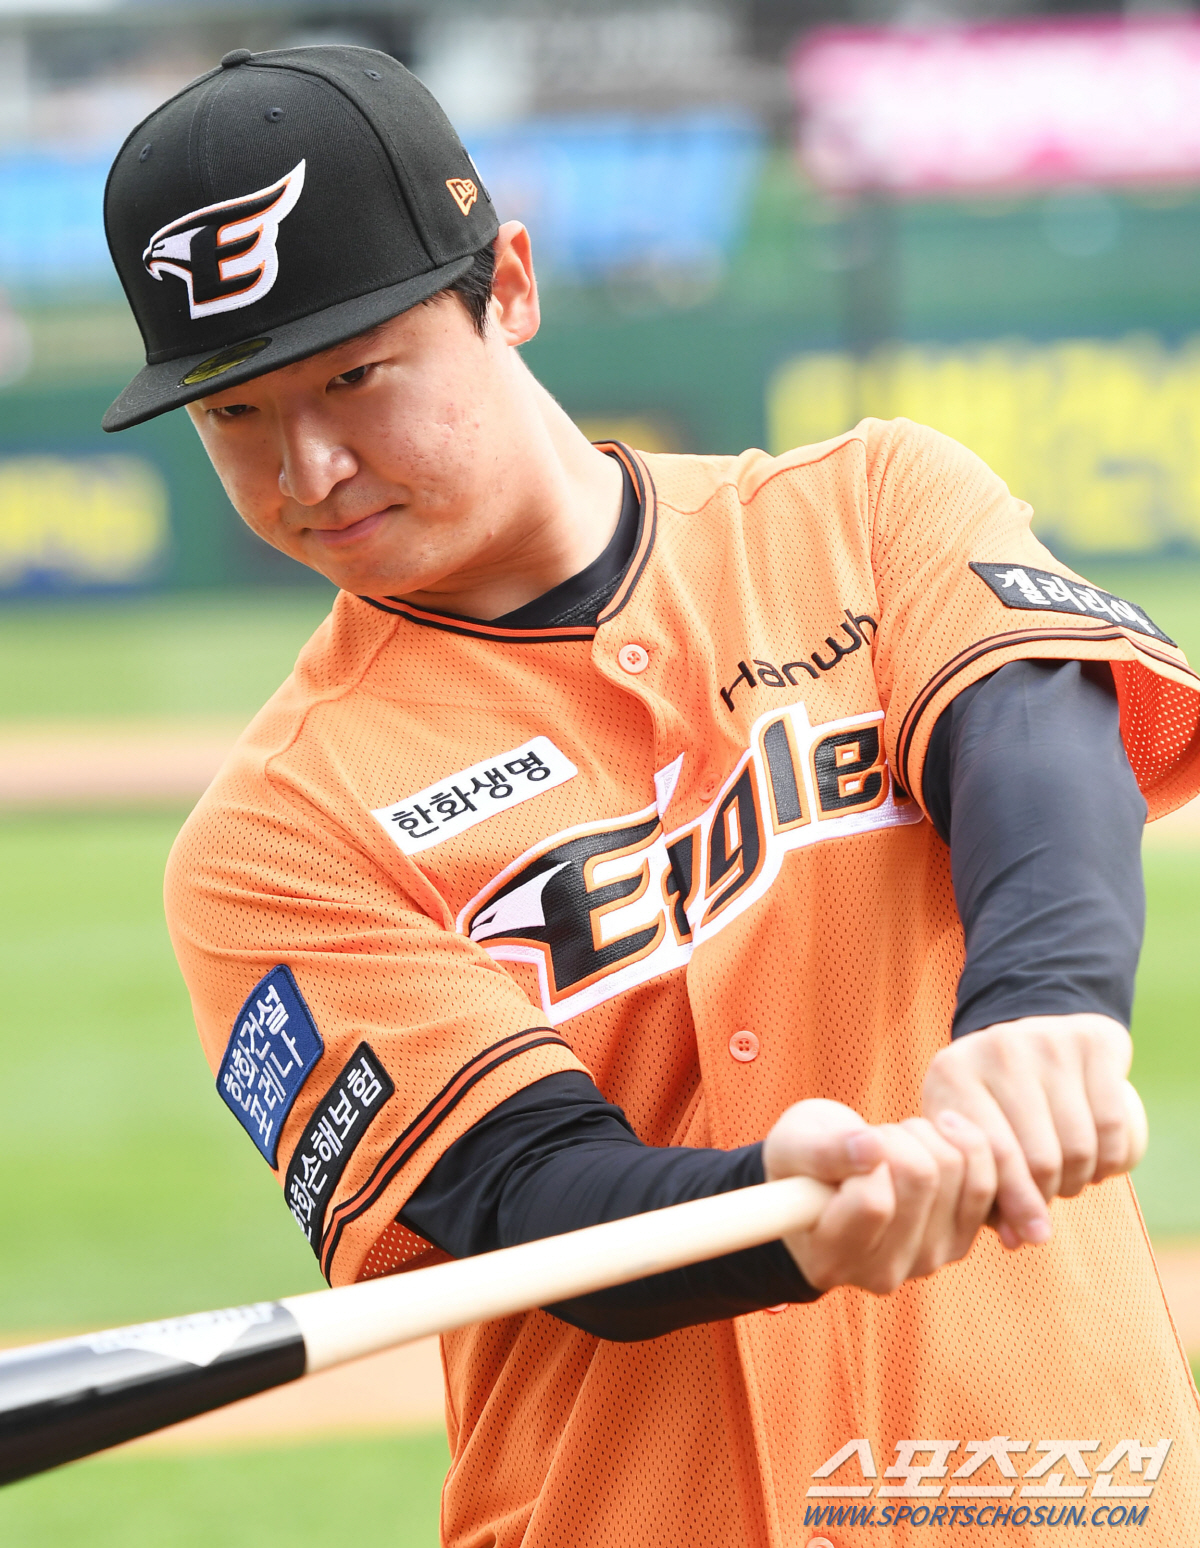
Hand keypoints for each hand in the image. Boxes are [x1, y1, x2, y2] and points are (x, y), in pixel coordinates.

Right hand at [762, 1097, 994, 1294]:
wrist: (826, 1186)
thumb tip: (870, 1148)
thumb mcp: (789, 1146)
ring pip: (955, 1171)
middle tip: (870, 1139)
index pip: (873, 1201)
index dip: (864, 1154)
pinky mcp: (958, 1243)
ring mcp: (926, 1261)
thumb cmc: (800, 1165)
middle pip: (921, 1177)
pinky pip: (986, 1181)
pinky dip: (963, 1143)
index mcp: (831, 1257)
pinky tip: (934, 1135)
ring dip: (925, 1137)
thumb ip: (820, 1152)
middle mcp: (883, 1272)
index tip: (847, 1147)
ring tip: (893, 1143)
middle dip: (895, 1137)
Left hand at [921, 1013, 1135, 1249]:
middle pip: (1039, 1156)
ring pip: (1079, 1143)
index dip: (1017, 1204)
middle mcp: (997, 1051)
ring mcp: (1045, 1040)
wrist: (1029, 1025)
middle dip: (1051, 1195)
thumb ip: (980, 1184)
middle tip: (1051, 1199)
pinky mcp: (1091, 1041)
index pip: (992, 1156)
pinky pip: (1113, 1120)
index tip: (1033, 1235)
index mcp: (953, 1074)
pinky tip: (1101, 1166)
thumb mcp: (968, 1127)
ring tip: (1072, 1182)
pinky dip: (1113, 1158)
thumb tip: (1017, 1241)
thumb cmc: (990, 1095)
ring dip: (1082, 1180)